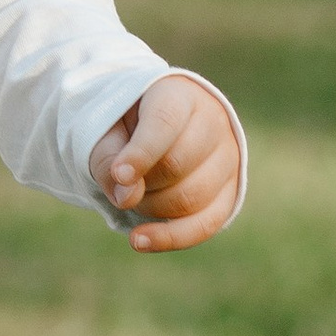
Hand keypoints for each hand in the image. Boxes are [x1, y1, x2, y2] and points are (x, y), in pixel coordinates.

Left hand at [92, 75, 241, 251]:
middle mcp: (214, 122)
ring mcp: (229, 158)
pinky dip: (170, 237)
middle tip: (120, 178)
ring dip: (150, 207)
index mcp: (179, 95)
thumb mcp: (104, 130)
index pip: (165, 124)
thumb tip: (127, 197)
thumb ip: (109, 159)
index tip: (120, 176)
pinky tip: (139, 240)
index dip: (141, 153)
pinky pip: (206, 224)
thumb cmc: (125, 126)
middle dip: (140, 182)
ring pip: (190, 198)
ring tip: (133, 193)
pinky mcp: (231, 192)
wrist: (151, 129)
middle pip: (177, 165)